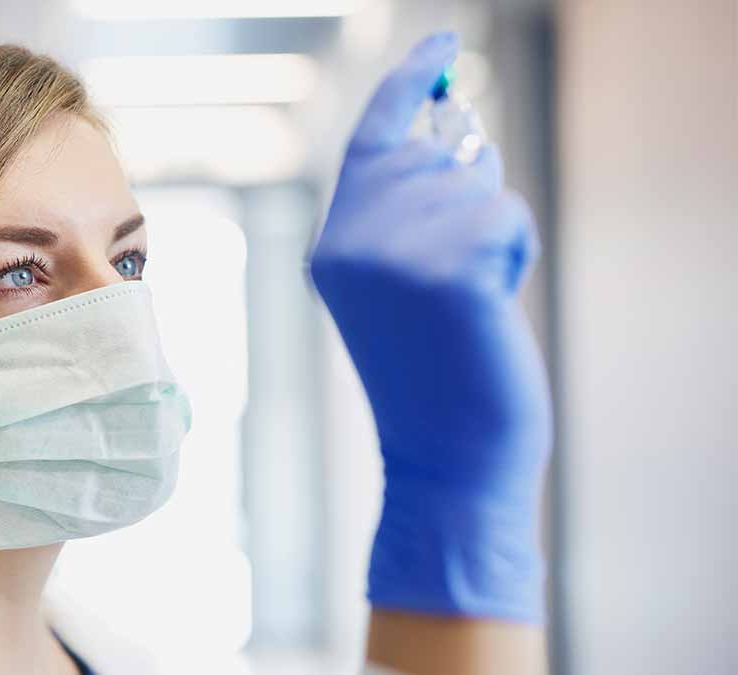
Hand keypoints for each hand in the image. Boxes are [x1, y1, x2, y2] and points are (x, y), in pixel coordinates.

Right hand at [309, 32, 551, 622]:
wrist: (446, 459)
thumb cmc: (437, 372)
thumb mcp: (403, 283)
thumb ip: (410, 210)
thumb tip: (460, 128)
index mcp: (333, 245)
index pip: (373, 137)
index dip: (409, 82)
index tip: (442, 45)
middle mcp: (351, 241)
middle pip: (435, 154)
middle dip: (467, 194)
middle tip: (464, 269)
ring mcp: (395, 255)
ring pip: (477, 184)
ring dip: (493, 232)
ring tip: (470, 299)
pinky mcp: (448, 270)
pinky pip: (507, 214)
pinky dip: (514, 251)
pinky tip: (491, 303)